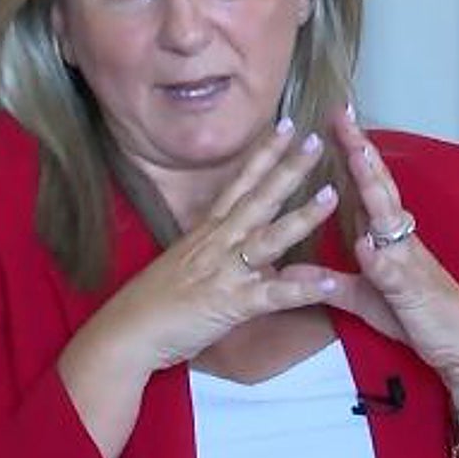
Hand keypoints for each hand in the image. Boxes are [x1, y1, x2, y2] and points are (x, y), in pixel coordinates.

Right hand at [73, 118, 339, 379]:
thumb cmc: (155, 300)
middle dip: (289, 168)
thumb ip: (220, 249)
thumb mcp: (188, 262)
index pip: (240, 182)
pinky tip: (328, 282)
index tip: (286, 126)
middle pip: (258, 198)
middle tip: (317, 140)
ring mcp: (225, 271)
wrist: (127, 332)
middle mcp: (218, 242)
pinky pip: (273, 295)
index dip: (264, 153)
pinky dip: (301, 289)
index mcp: (209, 230)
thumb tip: (244, 242)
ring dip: (302, 216)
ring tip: (332, 195)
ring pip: (269, 238)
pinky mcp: (231, 304)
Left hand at [284, 106, 458, 411]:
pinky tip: (367, 244)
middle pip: (379, 187)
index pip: (366, 187)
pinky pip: (396, 272)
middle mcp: (401, 240)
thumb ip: (332, 281)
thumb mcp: (365, 299)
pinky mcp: (416, 292)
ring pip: (391, 218)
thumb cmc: (417, 319)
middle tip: (343, 117)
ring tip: (357, 155)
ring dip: (374, 187)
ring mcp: (410, 263)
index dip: (351, 154)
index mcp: (388, 238)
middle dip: (361, 151)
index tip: (334, 122)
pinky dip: (382, 258)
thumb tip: (296, 268)